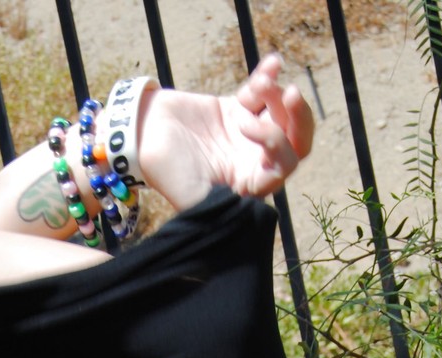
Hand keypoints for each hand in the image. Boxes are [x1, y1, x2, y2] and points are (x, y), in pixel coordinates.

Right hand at [138, 55, 312, 210]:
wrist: (142, 136)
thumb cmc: (166, 171)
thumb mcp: (195, 197)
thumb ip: (225, 205)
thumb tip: (250, 211)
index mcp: (249, 184)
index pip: (284, 166)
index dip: (278, 143)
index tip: (247, 125)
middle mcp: (253, 160)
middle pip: (295, 141)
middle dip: (299, 118)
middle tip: (289, 93)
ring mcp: (248, 134)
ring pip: (282, 113)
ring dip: (276, 93)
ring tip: (259, 83)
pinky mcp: (238, 109)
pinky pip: (263, 92)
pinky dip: (269, 75)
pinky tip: (272, 62)